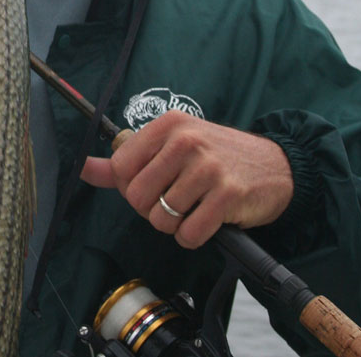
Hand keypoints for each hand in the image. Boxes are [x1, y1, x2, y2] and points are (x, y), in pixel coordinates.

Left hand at [81, 109, 293, 248]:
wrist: (277, 165)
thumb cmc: (216, 156)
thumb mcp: (170, 146)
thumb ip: (123, 160)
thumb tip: (83, 167)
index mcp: (167, 125)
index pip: (120, 167)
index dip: (130, 186)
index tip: (151, 185)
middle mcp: (185, 141)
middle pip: (136, 196)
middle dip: (151, 208)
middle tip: (175, 200)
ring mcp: (207, 167)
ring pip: (161, 218)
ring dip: (174, 224)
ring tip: (194, 206)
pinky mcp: (228, 195)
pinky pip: (188, 234)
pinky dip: (193, 236)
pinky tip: (207, 220)